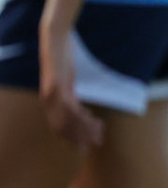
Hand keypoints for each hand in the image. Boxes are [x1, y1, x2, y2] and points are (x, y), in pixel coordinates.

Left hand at [38, 23, 101, 148]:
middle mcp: (47, 101)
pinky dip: (82, 117)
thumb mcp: (64, 79)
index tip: (85, 147)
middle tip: (97, 143)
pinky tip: (93, 119)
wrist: (54, 40)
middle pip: (63, 128)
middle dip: (81, 138)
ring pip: (68, 120)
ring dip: (85, 129)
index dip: (73, 139)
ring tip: (100, 133)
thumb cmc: (60, 57)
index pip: (59, 127)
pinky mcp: (57, 87)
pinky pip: (70, 108)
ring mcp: (51, 95)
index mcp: (48, 100)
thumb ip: (68, 92)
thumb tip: (77, 104)